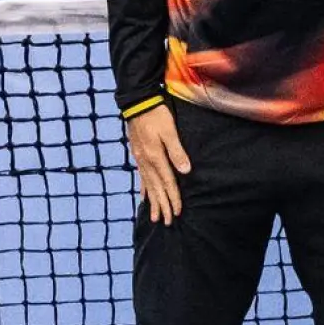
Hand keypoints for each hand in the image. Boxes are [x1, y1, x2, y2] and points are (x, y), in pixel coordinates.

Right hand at [128, 105, 191, 224]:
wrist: (137, 102)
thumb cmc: (156, 115)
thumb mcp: (170, 131)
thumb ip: (177, 151)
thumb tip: (185, 171)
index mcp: (155, 156)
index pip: (167, 182)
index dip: (173, 198)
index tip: (177, 213)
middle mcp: (146, 161)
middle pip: (156, 188)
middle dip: (162, 205)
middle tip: (165, 222)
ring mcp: (140, 159)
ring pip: (148, 185)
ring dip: (152, 201)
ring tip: (154, 216)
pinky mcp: (138, 155)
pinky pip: (141, 177)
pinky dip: (144, 188)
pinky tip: (144, 196)